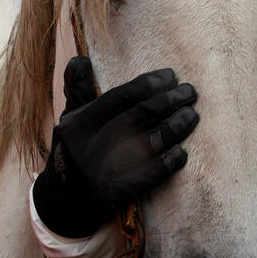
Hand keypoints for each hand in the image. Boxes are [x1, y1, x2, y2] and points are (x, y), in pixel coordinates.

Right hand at [32, 58, 199, 237]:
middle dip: (169, 101)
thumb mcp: (70, 119)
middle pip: (138, 116)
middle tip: (190, 91)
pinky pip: (149, 175)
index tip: (170, 75)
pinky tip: (182, 153)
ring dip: (174, 128)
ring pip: (148, 143)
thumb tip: (80, 58)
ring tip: (192, 115)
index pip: (119, 97)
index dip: (147, 84)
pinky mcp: (117, 192)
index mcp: (80, 123)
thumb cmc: (74, 149)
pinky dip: (167, 163)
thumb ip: (78, 89)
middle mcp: (91, 145)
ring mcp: (104, 170)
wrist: (64, 199)